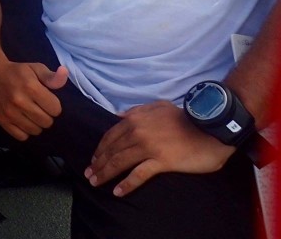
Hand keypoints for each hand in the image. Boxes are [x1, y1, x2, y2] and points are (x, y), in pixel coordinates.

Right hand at [0, 60, 68, 140]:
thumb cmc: (18, 72)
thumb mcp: (36, 69)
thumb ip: (52, 76)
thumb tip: (64, 73)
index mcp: (30, 87)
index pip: (55, 109)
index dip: (53, 104)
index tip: (46, 99)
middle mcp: (20, 101)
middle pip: (47, 122)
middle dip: (46, 115)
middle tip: (38, 106)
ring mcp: (10, 113)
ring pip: (36, 130)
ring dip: (36, 123)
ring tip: (30, 113)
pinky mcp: (2, 121)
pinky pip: (22, 136)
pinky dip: (25, 131)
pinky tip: (23, 120)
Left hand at [86, 100, 234, 196]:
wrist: (210, 127)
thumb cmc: (185, 117)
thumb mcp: (158, 106)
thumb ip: (137, 111)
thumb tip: (119, 116)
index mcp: (134, 119)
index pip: (110, 137)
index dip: (100, 149)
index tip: (93, 160)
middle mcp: (137, 133)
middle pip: (111, 151)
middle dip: (98, 164)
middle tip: (88, 175)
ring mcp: (148, 147)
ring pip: (119, 162)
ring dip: (105, 173)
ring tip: (96, 183)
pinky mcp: (161, 161)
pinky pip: (139, 175)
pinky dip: (126, 184)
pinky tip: (118, 192)